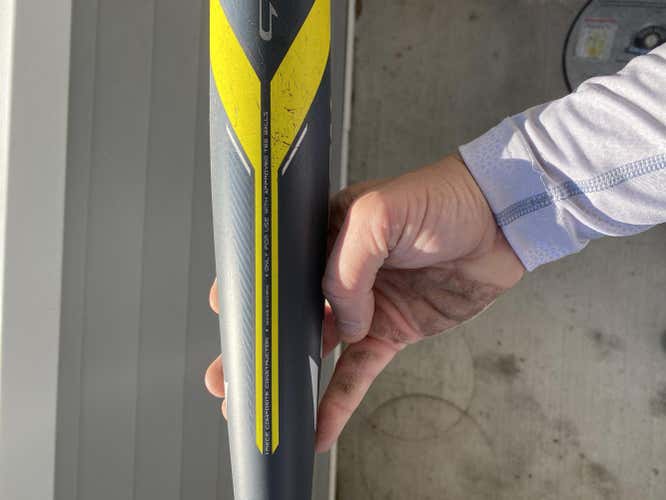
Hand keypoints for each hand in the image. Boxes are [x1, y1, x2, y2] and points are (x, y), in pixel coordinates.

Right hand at [205, 154, 524, 451]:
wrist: (500, 225)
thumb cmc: (442, 200)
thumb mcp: (380, 214)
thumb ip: (346, 268)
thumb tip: (342, 323)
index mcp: (326, 230)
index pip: (278, 263)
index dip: (251, 290)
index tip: (227, 313)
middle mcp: (340, 268)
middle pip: (287, 312)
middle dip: (257, 343)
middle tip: (228, 373)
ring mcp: (364, 304)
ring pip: (315, 348)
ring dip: (288, 377)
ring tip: (259, 404)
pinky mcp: (391, 330)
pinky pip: (357, 371)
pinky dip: (337, 400)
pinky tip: (319, 425)